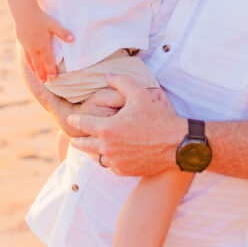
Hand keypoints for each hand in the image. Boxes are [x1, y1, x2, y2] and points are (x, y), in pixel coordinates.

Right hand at [17, 10, 72, 82]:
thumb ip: (63, 33)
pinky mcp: (22, 41)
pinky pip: (26, 55)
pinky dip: (28, 62)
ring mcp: (27, 45)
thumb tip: (73, 40)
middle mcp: (34, 48)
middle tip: (45, 82)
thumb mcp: (54, 24)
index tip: (54, 78)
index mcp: (43, 45)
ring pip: (31, 61)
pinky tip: (29, 63)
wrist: (23, 12)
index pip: (48, 61)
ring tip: (37, 76)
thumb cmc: (40, 17)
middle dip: (42, 73)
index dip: (51, 70)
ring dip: (35, 70)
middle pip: (39, 64)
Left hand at [69, 74, 184, 174]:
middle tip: (74, 140)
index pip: (83, 124)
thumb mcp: (140, 94)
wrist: (176, 144)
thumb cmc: (158, 118)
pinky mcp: (125, 171)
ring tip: (91, 149)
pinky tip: (110, 156)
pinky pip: (111, 166)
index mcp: (107, 128)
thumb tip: (108, 75)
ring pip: (97, 157)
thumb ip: (121, 82)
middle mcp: (108, 147)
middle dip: (77, 141)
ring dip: (93, 152)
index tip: (71, 120)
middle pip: (84, 145)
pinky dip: (109, 160)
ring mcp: (116, 161)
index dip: (75, 121)